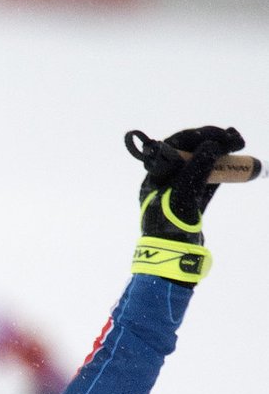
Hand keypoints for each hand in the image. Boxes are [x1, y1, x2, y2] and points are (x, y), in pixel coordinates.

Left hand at [128, 125, 245, 284]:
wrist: (171, 258)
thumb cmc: (170, 224)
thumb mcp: (183, 191)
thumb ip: (198, 166)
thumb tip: (213, 144)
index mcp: (155, 175)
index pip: (176, 144)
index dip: (200, 135)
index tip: (221, 134)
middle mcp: (165, 181)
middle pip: (190, 153)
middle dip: (213, 142)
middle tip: (236, 139)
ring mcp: (178, 193)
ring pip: (201, 166)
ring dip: (220, 155)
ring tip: (239, 146)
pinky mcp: (191, 206)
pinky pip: (207, 182)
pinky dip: (221, 172)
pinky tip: (235, 164)